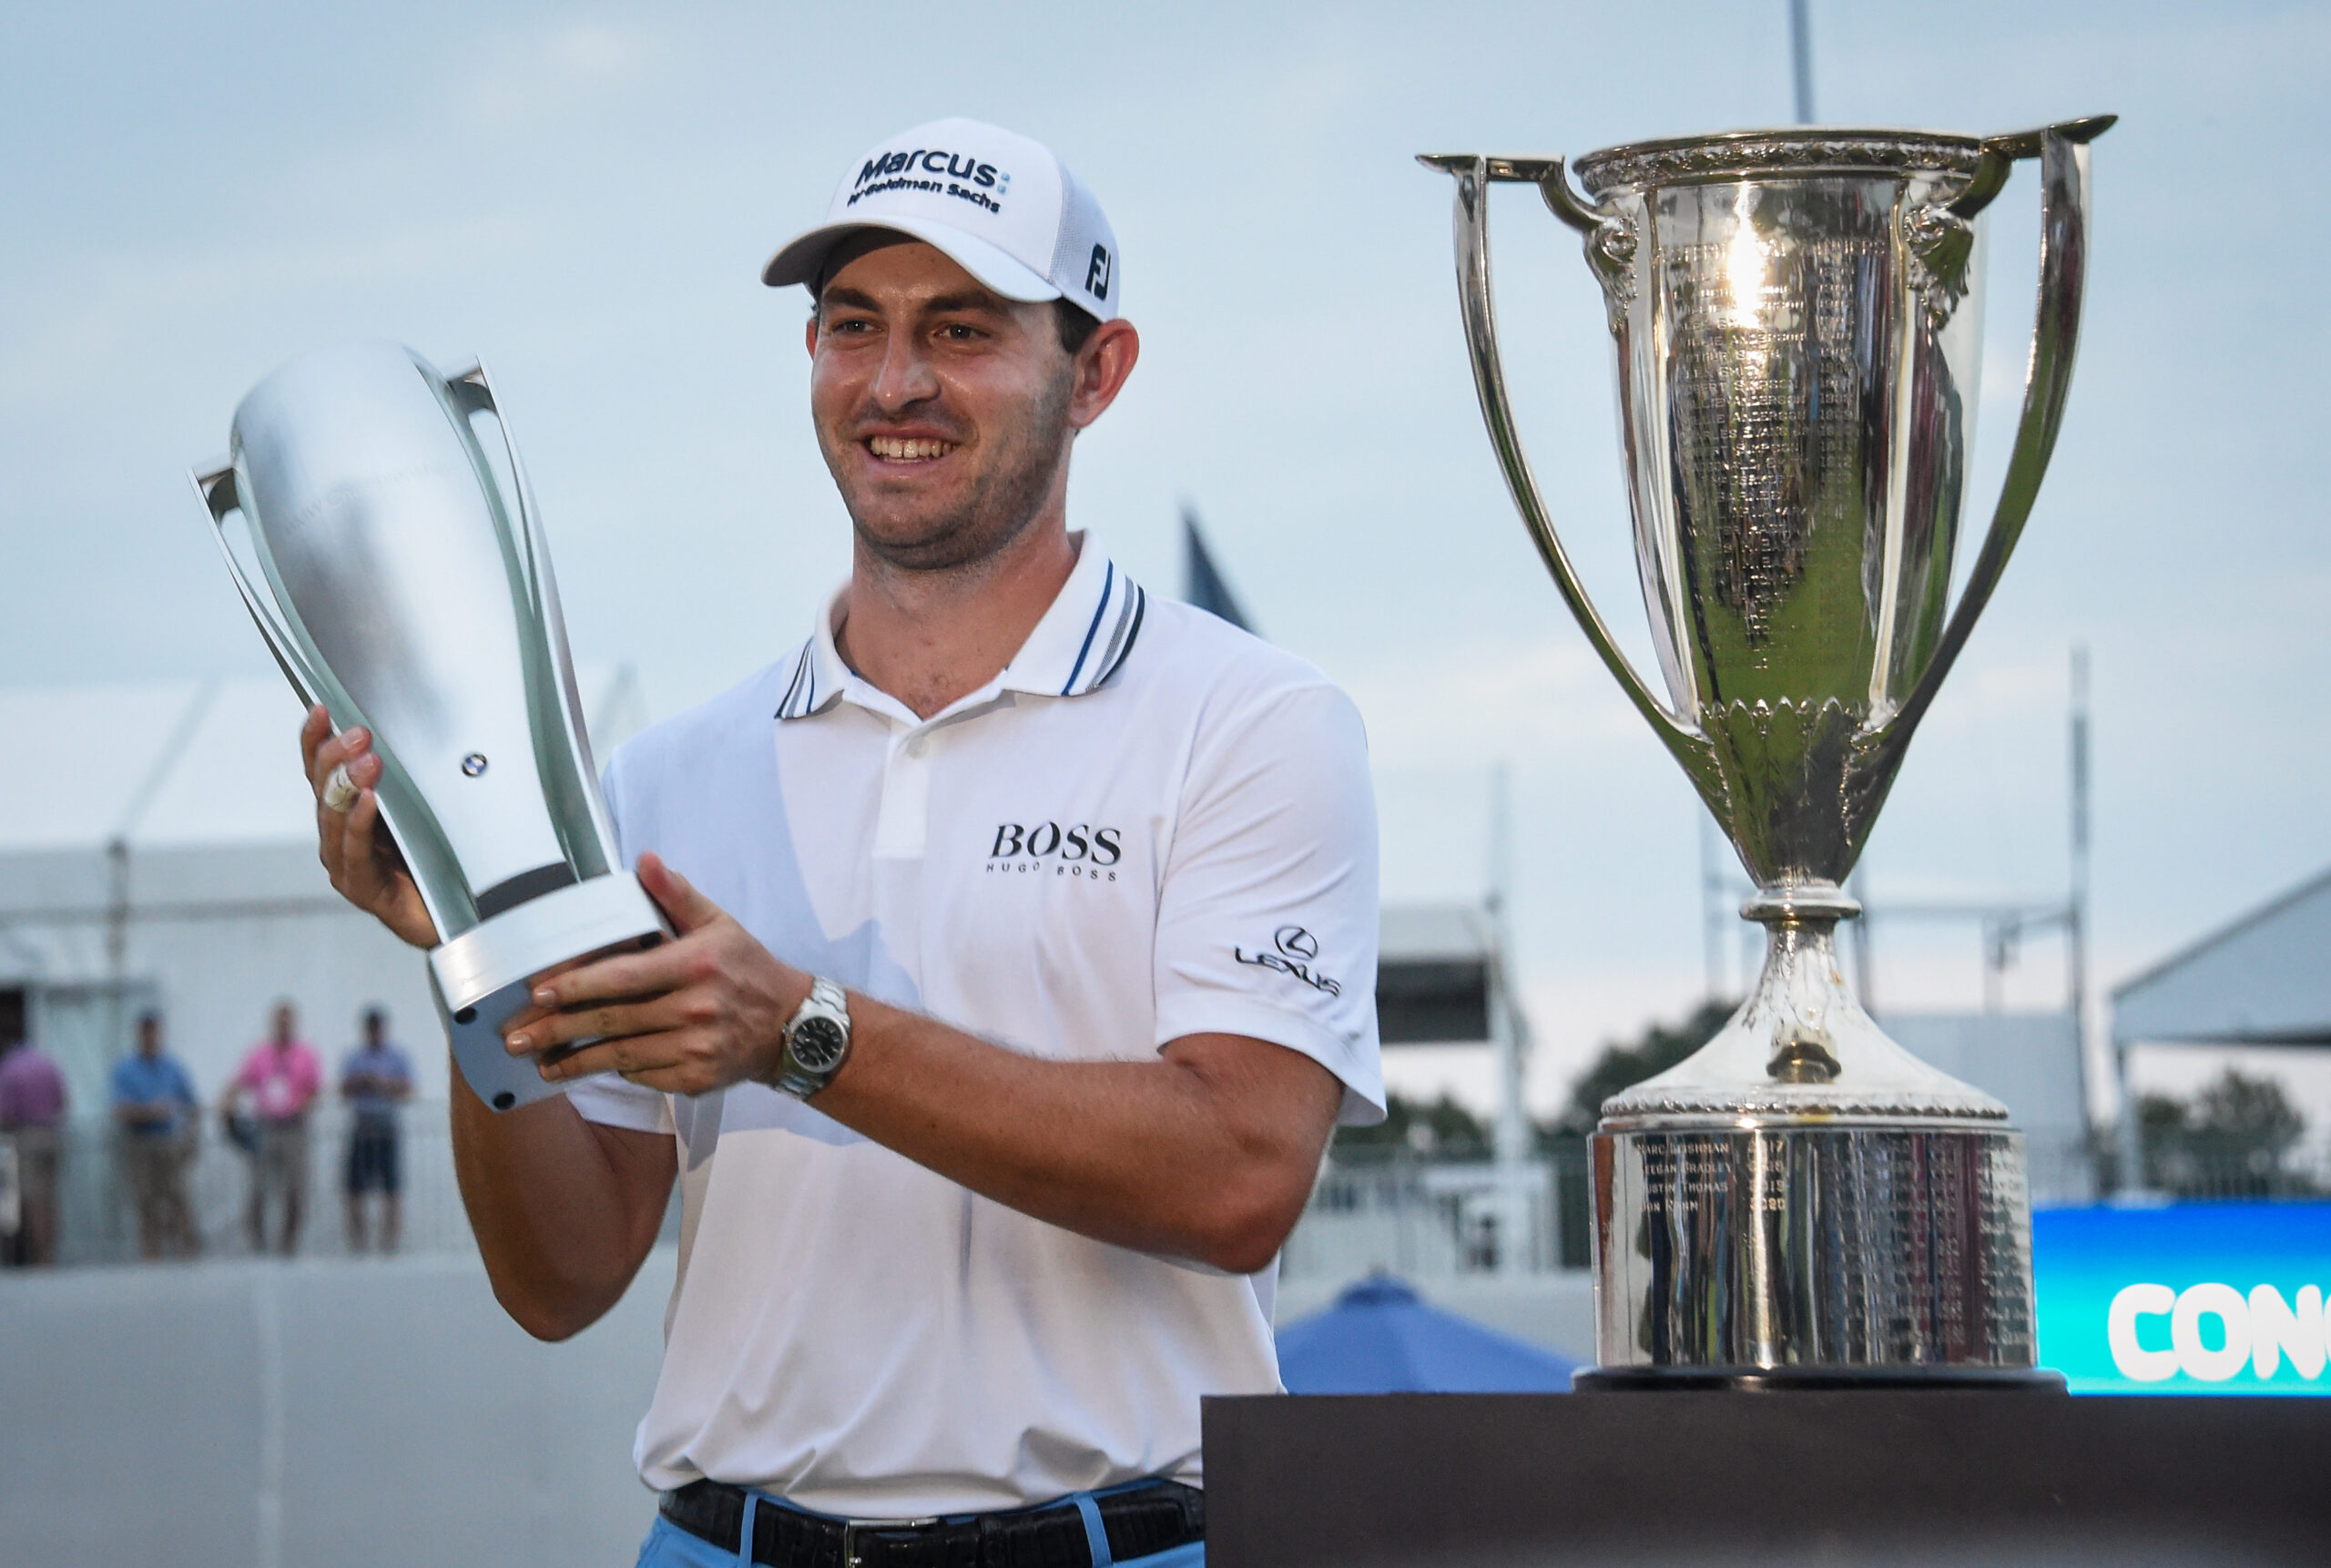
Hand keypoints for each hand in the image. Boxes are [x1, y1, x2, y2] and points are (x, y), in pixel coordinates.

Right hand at [302, 705, 437, 948]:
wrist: (455, 917)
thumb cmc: (435, 861)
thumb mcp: (416, 810)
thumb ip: (404, 781)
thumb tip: (401, 735)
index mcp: (347, 815)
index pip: (321, 772)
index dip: (316, 740)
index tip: (320, 710)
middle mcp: (338, 837)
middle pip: (323, 790)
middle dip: (335, 757)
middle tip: (356, 733)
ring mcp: (345, 864)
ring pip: (334, 818)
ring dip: (349, 785)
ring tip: (366, 760)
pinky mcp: (362, 887)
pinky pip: (356, 851)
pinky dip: (360, 824)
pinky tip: (369, 802)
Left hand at [503, 853, 811, 1095]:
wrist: (790, 1026)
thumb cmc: (747, 969)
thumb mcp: (718, 923)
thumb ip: (676, 895)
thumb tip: (645, 861)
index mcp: (694, 964)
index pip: (621, 977)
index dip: (575, 986)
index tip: (536, 993)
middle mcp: (695, 1007)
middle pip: (611, 1020)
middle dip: (557, 1030)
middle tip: (516, 1037)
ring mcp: (696, 1047)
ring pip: (621, 1056)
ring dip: (575, 1061)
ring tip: (540, 1062)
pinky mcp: (697, 1078)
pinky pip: (643, 1075)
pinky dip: (615, 1071)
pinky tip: (590, 1068)